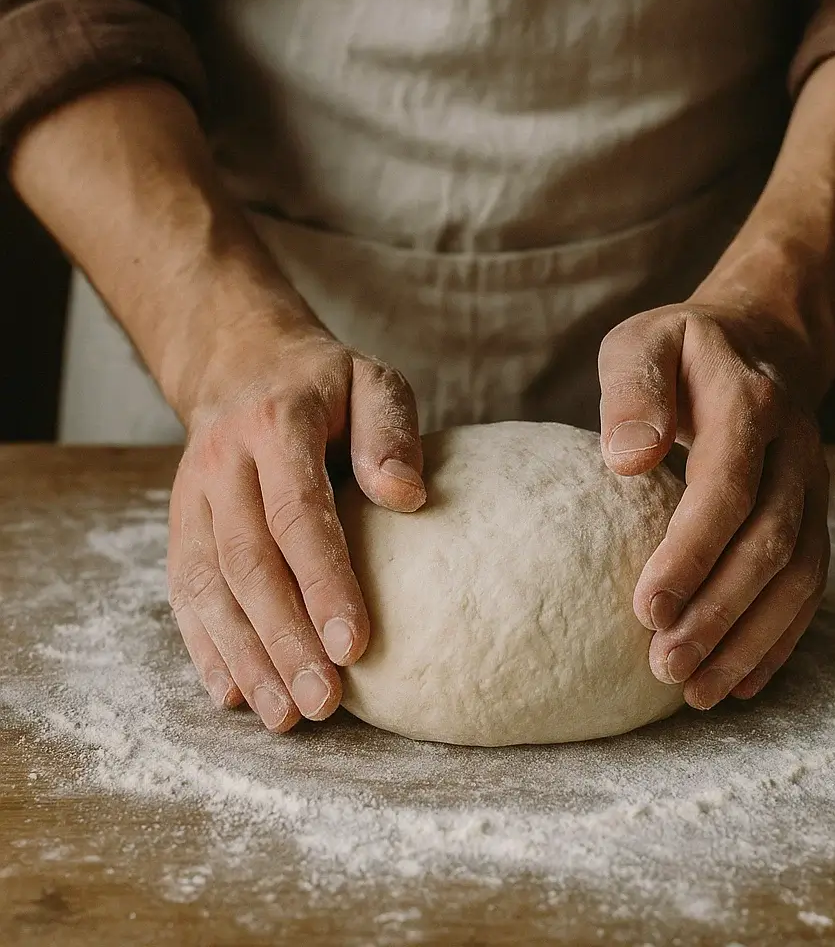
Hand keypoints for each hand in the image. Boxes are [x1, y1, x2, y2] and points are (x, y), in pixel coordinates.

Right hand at [167, 322, 424, 731]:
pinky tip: (234, 694)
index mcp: (276, 425)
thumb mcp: (370, 381)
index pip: (296, 514)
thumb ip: (390, 431)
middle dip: (285, 640)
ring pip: (210, 587)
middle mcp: (224, 464)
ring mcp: (192, 496)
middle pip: (249, 563)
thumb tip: (407, 496)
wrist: (241, 364)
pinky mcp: (180, 524)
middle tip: (325, 703)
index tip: (354, 645)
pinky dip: (207, 646)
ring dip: (246, 658)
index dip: (323, 583)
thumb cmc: (325, 384)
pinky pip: (184, 591)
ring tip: (286, 717)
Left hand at [598, 303, 829, 708]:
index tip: (646, 608)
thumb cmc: (682, 350)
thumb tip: (627, 459)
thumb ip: (634, 390)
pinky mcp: (814, 517)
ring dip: (751, 641)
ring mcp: (813, 488)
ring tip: (697, 692)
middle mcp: (794, 451)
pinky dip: (780, 639)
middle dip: (720, 613)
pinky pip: (810, 587)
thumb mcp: (644, 343)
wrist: (762, 342)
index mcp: (749, 403)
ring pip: (800, 577)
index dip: (693, 552)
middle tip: (664, 666)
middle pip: (771, 543)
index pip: (728, 488)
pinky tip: (741, 681)